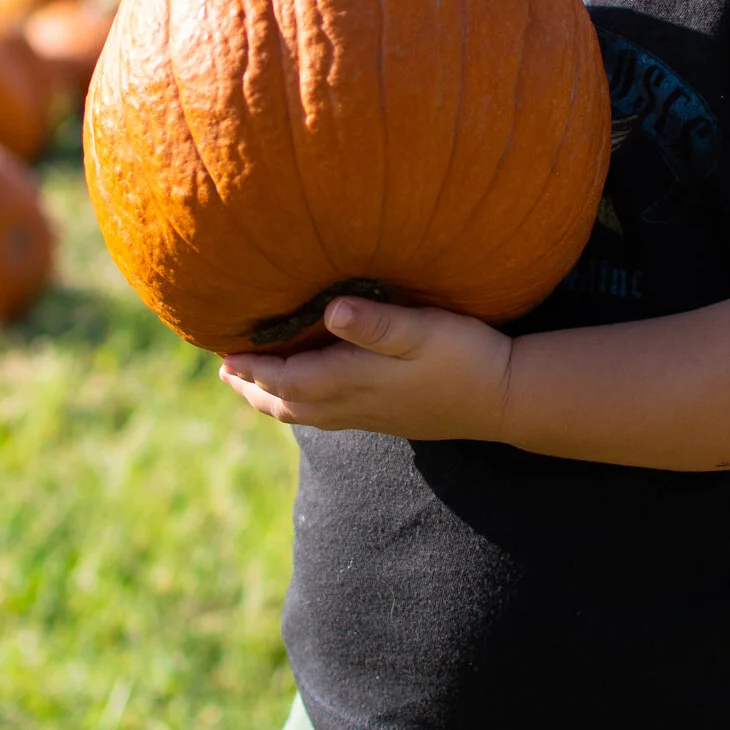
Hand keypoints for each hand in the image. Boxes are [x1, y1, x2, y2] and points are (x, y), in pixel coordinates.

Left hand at [220, 297, 514, 440]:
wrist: (506, 398)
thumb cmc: (466, 357)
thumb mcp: (425, 331)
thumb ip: (378, 323)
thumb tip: (331, 312)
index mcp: (357, 381)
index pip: (289, 380)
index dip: (254, 369)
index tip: (223, 354)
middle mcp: (356, 404)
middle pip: (289, 404)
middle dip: (254, 389)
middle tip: (226, 372)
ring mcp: (372, 415)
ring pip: (307, 415)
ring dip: (274, 399)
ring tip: (252, 385)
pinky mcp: (388, 418)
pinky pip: (328, 416)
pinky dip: (303, 404)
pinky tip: (309, 393)